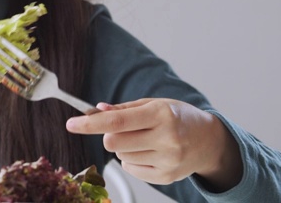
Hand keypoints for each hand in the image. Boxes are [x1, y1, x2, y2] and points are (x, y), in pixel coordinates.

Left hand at [66, 98, 241, 190]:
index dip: (90, 124)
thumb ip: (123, 109)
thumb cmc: (178, 117)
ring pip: (120, 156)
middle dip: (110, 135)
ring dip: (123, 147)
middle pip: (113, 142)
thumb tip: (96, 110)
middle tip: (124, 129)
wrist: (209, 141)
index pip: (116, 121)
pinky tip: (149, 152)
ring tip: (144, 140)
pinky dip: (132, 160)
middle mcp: (166, 138)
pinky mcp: (166, 177)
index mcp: (161, 114)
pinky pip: (131, 169)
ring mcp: (167, 160)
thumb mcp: (153, 104)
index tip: (71, 124)